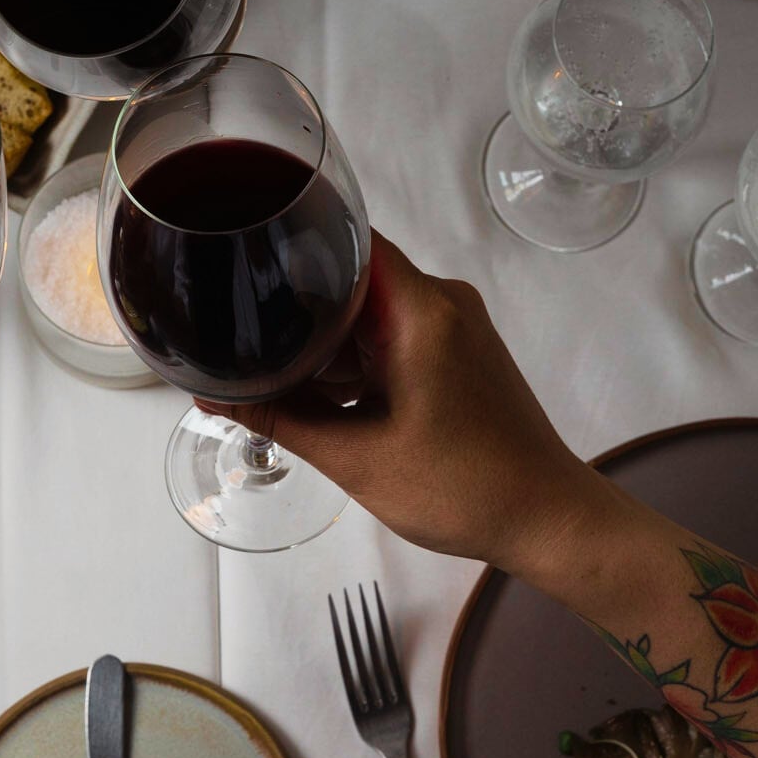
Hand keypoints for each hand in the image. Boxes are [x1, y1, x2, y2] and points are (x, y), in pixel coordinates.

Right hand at [221, 236, 598, 571]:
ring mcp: (456, 327)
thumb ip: (280, 420)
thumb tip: (211, 397)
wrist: (546, 519)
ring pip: (371, 310)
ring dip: (328, 340)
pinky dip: (358, 359)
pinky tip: (322, 395)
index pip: (349, 239)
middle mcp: (443, 303)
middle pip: (354, 275)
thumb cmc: (465, 488)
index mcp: (422, 310)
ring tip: (273, 371)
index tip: (244, 256)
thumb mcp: (356, 458)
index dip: (294, 239)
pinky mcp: (460, 353)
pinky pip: (395, 335)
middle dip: (298, 303)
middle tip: (239, 328)